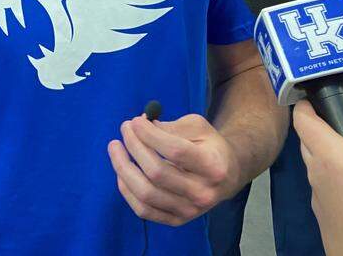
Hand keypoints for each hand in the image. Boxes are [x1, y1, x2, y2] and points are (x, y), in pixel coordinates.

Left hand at [107, 113, 237, 225]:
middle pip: (157, 172)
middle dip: (134, 147)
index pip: (175, 150)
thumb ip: (170, 127)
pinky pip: (144, 210)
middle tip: (124, 129)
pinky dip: (127, 190)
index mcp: (212, 165)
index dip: (149, 134)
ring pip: (146, 194)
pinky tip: (121, 171)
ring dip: (123, 168)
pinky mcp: (177, 221)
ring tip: (115, 147)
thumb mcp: (197, 127)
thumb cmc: (209, 146)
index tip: (134, 121)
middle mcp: (203, 192)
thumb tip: (139, 126)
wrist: (228, 176)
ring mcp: (189, 211)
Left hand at [293, 100, 342, 255]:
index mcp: (331, 157)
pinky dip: (332, 174)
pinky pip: (321, 183)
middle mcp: (315, 173)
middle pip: (307, 139)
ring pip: (313, 162)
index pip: (303, 120)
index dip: (308, 104)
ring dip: (328, 152)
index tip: (323, 96)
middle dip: (321, 127)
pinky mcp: (321, 215)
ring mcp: (316, 197)